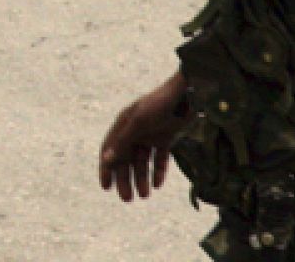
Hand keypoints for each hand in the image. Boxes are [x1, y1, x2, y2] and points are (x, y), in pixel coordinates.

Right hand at [99, 73, 189, 201]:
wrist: (188, 94)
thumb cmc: (160, 104)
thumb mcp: (139, 122)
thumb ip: (123, 141)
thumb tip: (106, 159)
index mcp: (123, 124)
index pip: (110, 149)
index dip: (106, 168)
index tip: (106, 187)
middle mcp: (135, 130)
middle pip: (126, 159)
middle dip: (125, 179)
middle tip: (127, 199)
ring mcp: (151, 134)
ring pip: (143, 161)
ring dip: (142, 178)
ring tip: (145, 195)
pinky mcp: (166, 137)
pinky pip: (159, 158)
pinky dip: (158, 171)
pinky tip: (158, 184)